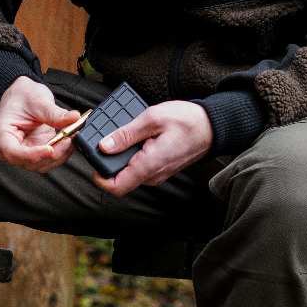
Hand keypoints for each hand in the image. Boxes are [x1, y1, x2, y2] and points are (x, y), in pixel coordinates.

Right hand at [0, 76, 82, 172]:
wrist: (23, 95)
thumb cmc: (22, 96)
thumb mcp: (38, 101)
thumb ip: (55, 113)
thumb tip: (74, 118)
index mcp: (1, 133)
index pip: (12, 152)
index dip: (32, 155)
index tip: (50, 149)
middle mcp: (9, 148)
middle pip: (28, 162)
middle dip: (51, 154)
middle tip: (68, 138)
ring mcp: (23, 152)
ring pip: (41, 164)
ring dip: (59, 155)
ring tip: (71, 137)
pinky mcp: (36, 153)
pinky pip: (49, 160)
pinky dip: (61, 153)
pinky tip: (68, 141)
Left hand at [92, 100, 213, 196]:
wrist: (213, 127)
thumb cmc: (187, 121)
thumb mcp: (153, 118)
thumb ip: (126, 133)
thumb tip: (104, 145)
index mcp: (148, 165)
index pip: (116, 187)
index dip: (99, 177)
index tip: (93, 158)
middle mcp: (152, 175)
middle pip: (120, 178)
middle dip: (108, 161)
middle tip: (105, 137)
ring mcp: (157, 173)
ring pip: (129, 172)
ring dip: (121, 157)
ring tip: (121, 134)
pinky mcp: (160, 168)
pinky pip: (139, 167)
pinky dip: (132, 155)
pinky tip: (136, 137)